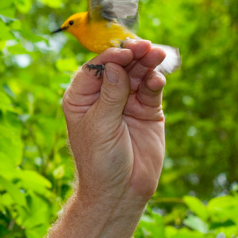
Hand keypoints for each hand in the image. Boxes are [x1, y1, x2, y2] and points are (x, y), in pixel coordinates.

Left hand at [62, 39, 166, 207]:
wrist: (120, 190)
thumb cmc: (99, 160)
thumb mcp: (100, 126)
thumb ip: (110, 95)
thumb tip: (114, 65)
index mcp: (81, 98)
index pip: (94, 69)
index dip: (109, 58)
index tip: (124, 52)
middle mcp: (103, 96)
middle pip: (118, 68)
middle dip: (131, 56)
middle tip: (145, 47)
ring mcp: (126, 102)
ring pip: (137, 75)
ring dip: (146, 64)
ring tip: (156, 55)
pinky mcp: (146, 111)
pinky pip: (151, 91)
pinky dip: (154, 83)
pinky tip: (157, 80)